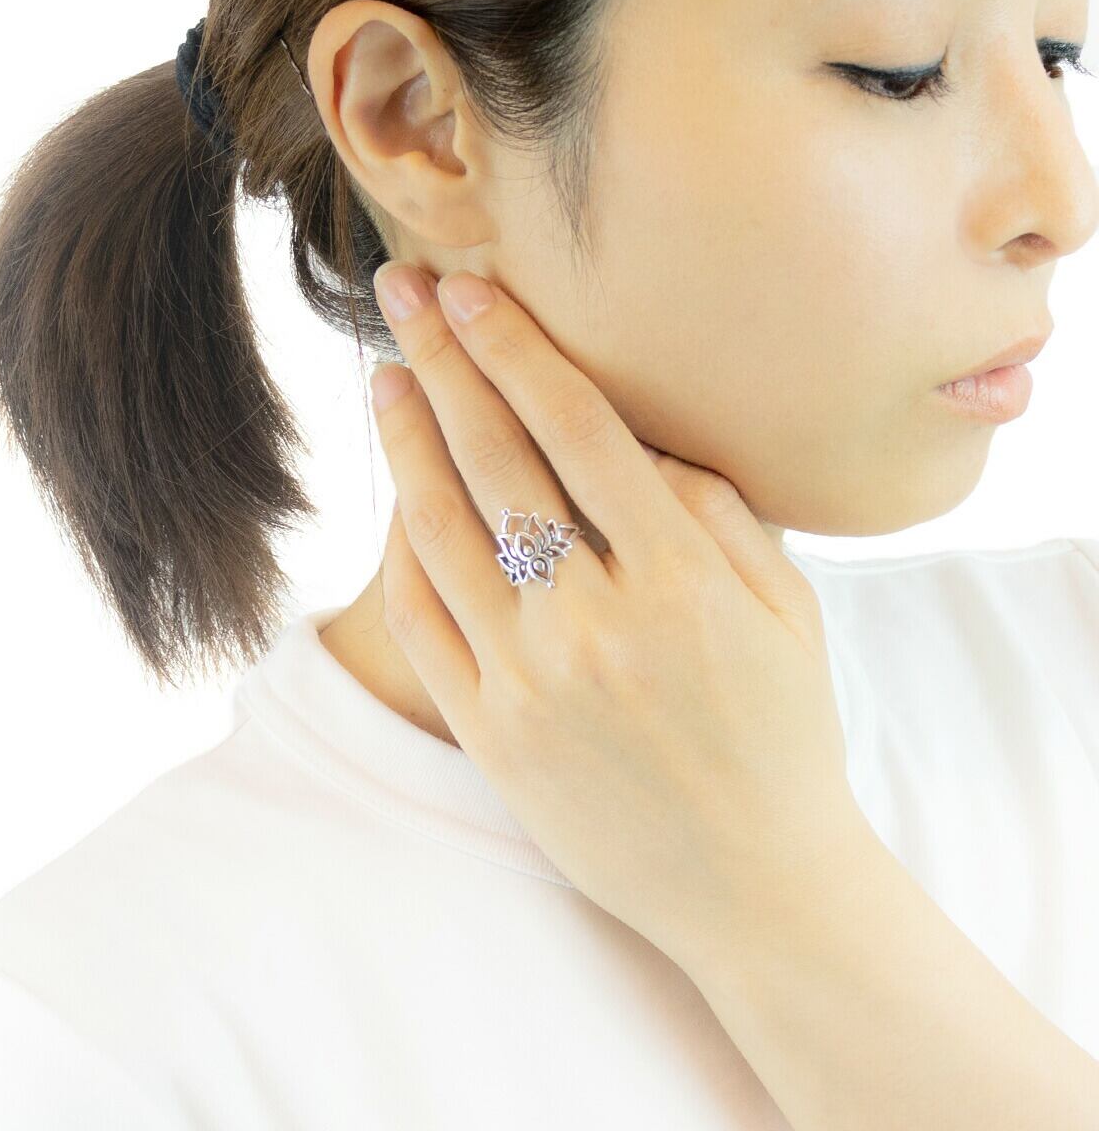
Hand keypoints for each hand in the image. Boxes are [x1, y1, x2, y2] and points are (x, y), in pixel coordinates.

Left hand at [368, 262, 855, 958]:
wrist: (754, 885)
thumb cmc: (783, 736)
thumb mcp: (790, 611)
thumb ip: (718, 512)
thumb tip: (636, 442)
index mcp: (681, 578)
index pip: (577, 427)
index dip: (515, 346)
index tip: (471, 289)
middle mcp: (595, 620)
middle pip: (495, 457)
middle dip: (444, 359)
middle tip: (403, 291)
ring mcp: (530, 680)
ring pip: (441, 529)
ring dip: (406, 440)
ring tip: (386, 379)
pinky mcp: (488, 733)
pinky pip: (422, 619)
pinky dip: (400, 547)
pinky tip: (396, 492)